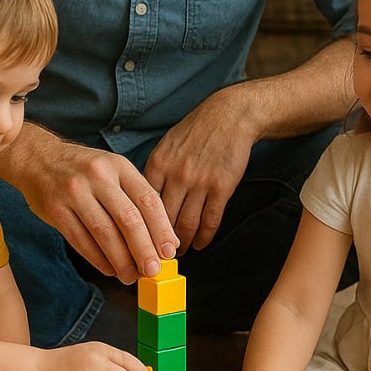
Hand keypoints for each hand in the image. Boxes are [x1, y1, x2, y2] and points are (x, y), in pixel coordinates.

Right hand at [14, 133, 178, 282]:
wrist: (38, 159)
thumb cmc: (84, 170)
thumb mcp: (113, 170)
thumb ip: (135, 197)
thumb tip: (162, 238)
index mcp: (118, 165)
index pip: (147, 199)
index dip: (162, 228)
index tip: (170, 251)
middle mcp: (97, 176)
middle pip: (128, 219)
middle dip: (144, 250)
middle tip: (153, 271)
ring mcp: (74, 192)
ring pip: (104, 233)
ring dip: (121, 261)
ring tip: (130, 276)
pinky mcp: (55, 209)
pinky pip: (81, 241)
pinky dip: (98, 259)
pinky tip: (109, 268)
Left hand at [145, 87, 256, 252]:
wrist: (230, 116)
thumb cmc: (197, 131)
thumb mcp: (167, 145)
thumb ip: (155, 171)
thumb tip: (142, 199)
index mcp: (158, 164)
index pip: (142, 204)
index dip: (140, 226)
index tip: (139, 239)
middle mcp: (176, 175)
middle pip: (162, 219)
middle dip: (158, 241)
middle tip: (157, 254)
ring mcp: (200, 182)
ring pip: (186, 224)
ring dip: (182, 244)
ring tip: (179, 252)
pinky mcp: (221, 187)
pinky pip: (210, 220)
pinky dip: (204, 237)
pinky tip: (201, 244)